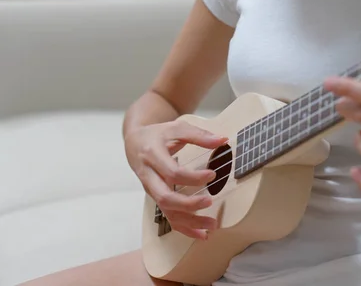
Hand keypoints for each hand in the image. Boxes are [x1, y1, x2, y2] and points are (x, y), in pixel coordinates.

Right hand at [124, 120, 227, 238]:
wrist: (135, 142)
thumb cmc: (158, 134)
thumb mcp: (176, 128)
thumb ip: (199, 135)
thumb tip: (222, 140)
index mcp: (152, 156)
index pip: (172, 172)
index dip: (193, 177)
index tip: (212, 175)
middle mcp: (149, 176)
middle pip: (165, 197)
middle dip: (188, 204)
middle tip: (210, 201)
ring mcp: (151, 190)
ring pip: (167, 212)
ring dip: (190, 221)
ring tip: (212, 225)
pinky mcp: (156, 198)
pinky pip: (168, 217)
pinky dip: (185, 228)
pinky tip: (201, 234)